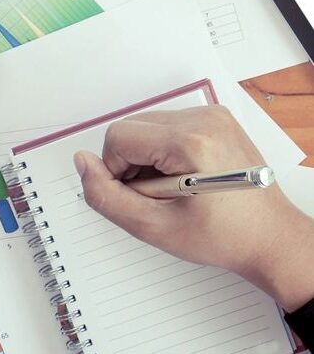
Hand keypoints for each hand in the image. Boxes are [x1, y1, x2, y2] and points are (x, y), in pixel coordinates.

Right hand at [74, 105, 313, 311]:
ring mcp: (213, 116)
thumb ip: (106, 196)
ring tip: (171, 189)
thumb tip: (83, 163)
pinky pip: (167, 126)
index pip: (118, 137)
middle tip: (155, 196)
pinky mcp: (216, 119)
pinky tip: (181, 178)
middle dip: (130, 164)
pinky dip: (162, 152)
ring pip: (146, 126)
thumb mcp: (152, 227)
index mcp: (191, 143)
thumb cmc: (222, 237)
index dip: (115, 171)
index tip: (138, 197)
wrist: (270, 238)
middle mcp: (205, 119)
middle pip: (131, 128)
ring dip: (145, 158)